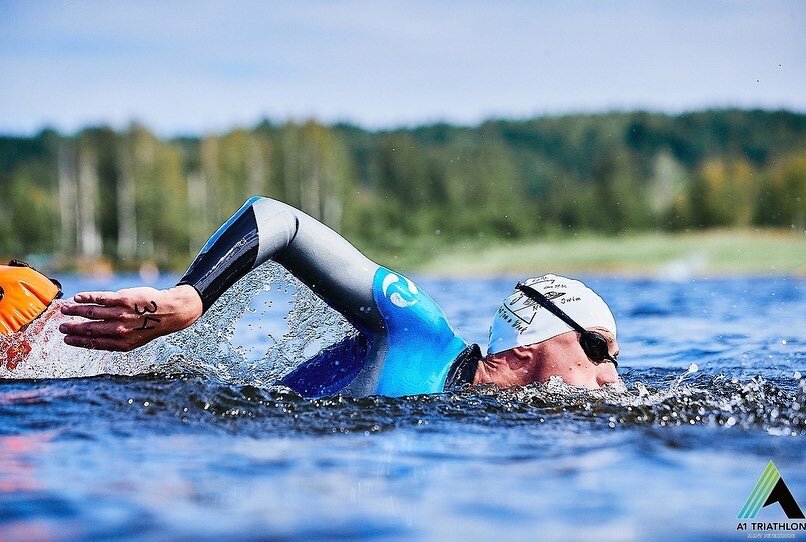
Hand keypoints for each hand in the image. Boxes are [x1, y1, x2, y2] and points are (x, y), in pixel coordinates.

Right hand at [59, 285, 202, 351]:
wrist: (170, 312)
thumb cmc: (150, 325)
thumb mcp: (134, 339)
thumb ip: (115, 340)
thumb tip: (92, 340)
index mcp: (122, 343)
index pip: (95, 343)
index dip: (78, 341)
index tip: (66, 339)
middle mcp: (120, 330)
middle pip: (90, 328)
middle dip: (73, 328)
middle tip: (61, 326)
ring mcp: (121, 313)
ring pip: (92, 312)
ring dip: (75, 310)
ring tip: (65, 309)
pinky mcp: (124, 298)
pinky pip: (101, 298)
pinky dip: (87, 297)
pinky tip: (78, 297)